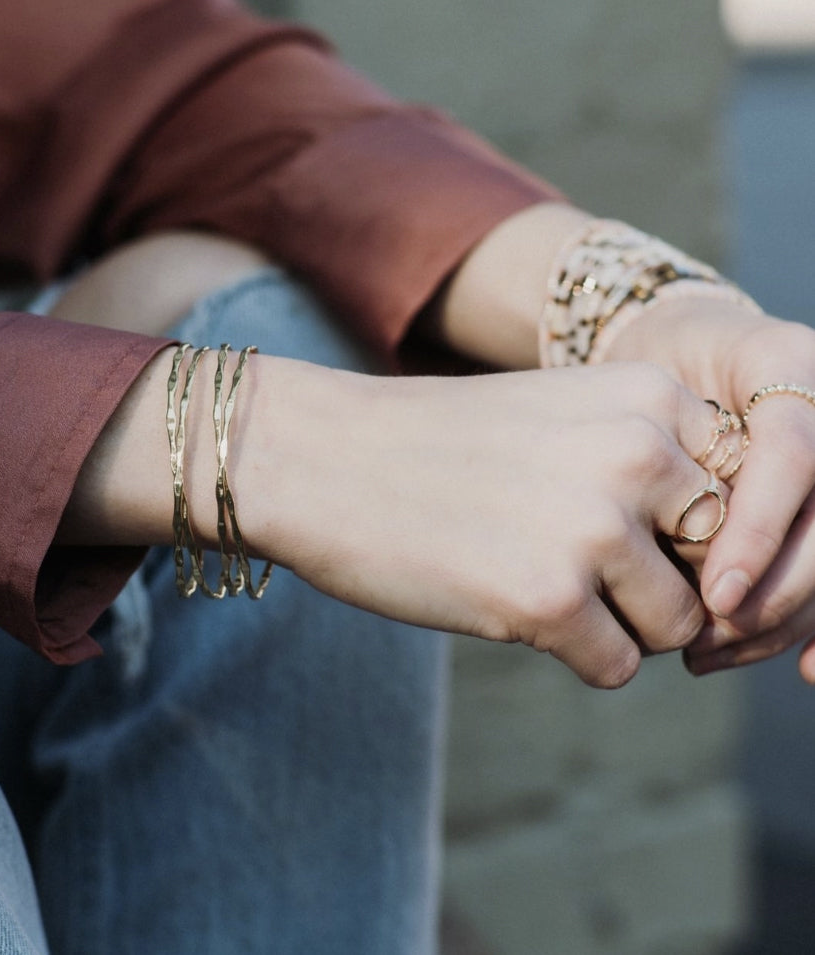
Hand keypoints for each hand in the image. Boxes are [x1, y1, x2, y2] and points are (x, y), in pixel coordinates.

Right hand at [230, 357, 724, 687]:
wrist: (321, 460)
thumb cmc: (436, 443)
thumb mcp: (558, 417)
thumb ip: (646, 463)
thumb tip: (720, 563)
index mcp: (649, 396)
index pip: (740, 492)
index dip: (691, 529)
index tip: (638, 538)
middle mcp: (638, 454)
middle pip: (719, 563)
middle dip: (661, 580)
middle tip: (582, 570)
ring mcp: (595, 528)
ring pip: (678, 625)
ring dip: (618, 623)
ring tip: (539, 584)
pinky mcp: (549, 599)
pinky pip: (617, 667)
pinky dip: (572, 653)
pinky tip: (507, 605)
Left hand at [599, 299, 814, 680]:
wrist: (675, 344)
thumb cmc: (646, 371)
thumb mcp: (647, 391)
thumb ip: (666, 451)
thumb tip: (677, 568)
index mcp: (784, 365)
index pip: (794, 456)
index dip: (759, 532)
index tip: (715, 596)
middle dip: (775, 594)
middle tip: (706, 637)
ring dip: (784, 618)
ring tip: (710, 653)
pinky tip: (801, 668)